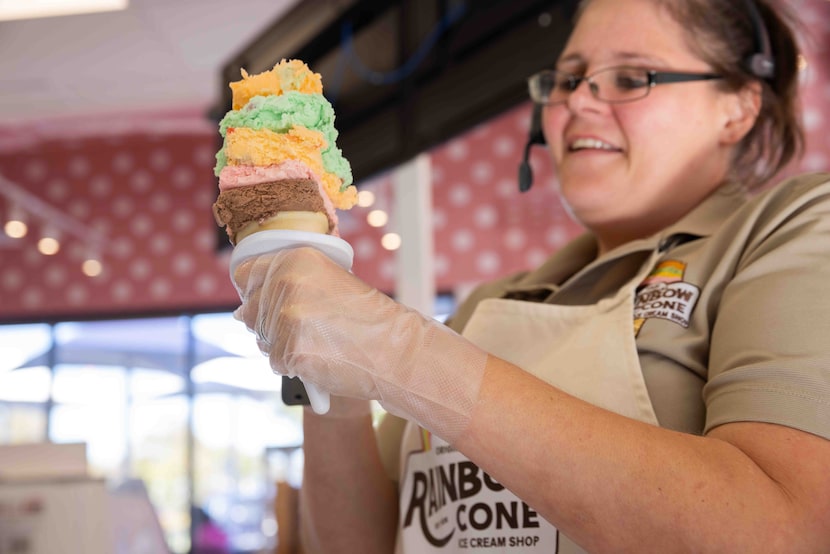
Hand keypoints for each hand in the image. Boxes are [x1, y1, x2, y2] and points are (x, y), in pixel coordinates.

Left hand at [233, 247, 486, 440]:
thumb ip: (287, 284)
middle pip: (249, 311)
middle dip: (271, 325)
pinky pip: (276, 362)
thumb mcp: (330, 282)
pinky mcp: (290, 350)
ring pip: (262, 339)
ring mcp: (286, 317)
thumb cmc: (367, 319)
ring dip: (284, 346)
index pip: (246, 274)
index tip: (270, 303)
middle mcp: (285, 282)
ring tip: (320, 343)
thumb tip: (239, 311)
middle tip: (309, 329)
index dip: (255, 293)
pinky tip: (320, 358)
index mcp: (295, 258)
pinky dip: (294, 365)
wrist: (395, 350)